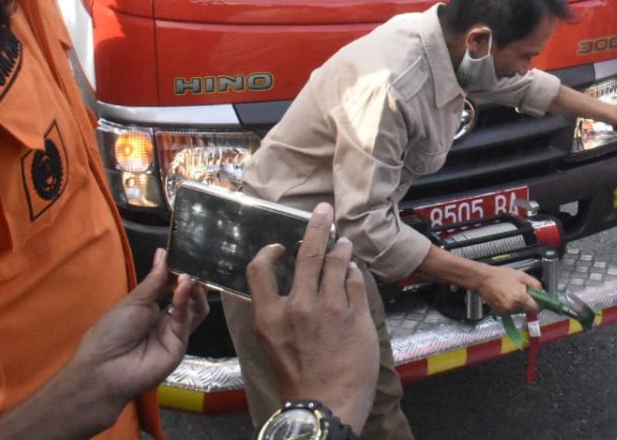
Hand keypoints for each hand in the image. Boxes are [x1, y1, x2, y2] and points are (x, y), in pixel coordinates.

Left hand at [68, 248, 208, 420]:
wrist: (104, 369)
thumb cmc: (110, 333)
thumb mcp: (133, 301)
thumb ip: (154, 279)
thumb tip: (163, 252)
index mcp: (151, 308)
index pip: (172, 286)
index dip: (179, 271)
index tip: (185, 253)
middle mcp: (166, 319)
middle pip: (188, 297)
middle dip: (192, 279)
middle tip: (194, 264)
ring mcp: (175, 333)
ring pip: (195, 308)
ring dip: (194, 290)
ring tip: (191, 276)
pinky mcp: (181, 344)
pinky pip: (188, 320)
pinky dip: (186, 301)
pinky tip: (184, 287)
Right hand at [248, 203, 378, 431]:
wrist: (325, 406)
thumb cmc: (298, 379)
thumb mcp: (273, 345)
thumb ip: (278, 313)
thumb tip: (288, 286)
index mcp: (271, 317)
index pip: (259, 270)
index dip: (270, 251)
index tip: (282, 244)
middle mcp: (300, 308)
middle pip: (309, 254)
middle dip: (317, 226)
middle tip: (324, 210)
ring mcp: (331, 310)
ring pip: (338, 262)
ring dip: (342, 248)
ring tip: (344, 243)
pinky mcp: (357, 316)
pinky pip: (357, 282)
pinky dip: (355, 273)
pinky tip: (355, 272)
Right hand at [476, 264, 541, 313]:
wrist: (483, 279)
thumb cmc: (500, 275)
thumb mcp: (522, 275)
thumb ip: (535, 285)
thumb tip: (543, 293)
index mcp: (520, 297)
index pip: (537, 309)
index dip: (539, 304)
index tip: (539, 300)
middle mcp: (513, 307)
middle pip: (528, 310)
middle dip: (529, 303)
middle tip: (524, 292)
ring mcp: (506, 311)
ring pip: (520, 311)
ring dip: (520, 304)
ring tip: (513, 292)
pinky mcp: (500, 313)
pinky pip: (511, 312)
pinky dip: (512, 306)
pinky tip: (507, 296)